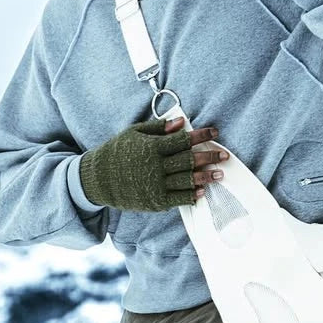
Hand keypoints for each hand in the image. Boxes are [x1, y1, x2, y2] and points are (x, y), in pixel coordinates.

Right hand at [79, 114, 229, 211]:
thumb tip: (180, 122)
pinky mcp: (154, 201)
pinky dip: (191, 195)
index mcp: (151, 147)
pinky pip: (177, 199)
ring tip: (219, 174)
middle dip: (209, 156)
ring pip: (186, 180)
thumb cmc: (115, 152)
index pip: (183, 139)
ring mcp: (155, 185)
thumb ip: (158, 128)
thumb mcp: (133, 133)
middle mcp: (155, 166)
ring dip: (205, 177)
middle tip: (225, 155)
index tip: (215, 132)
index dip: (201, 135)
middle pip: (189, 160)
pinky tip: (202, 191)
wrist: (97, 180)